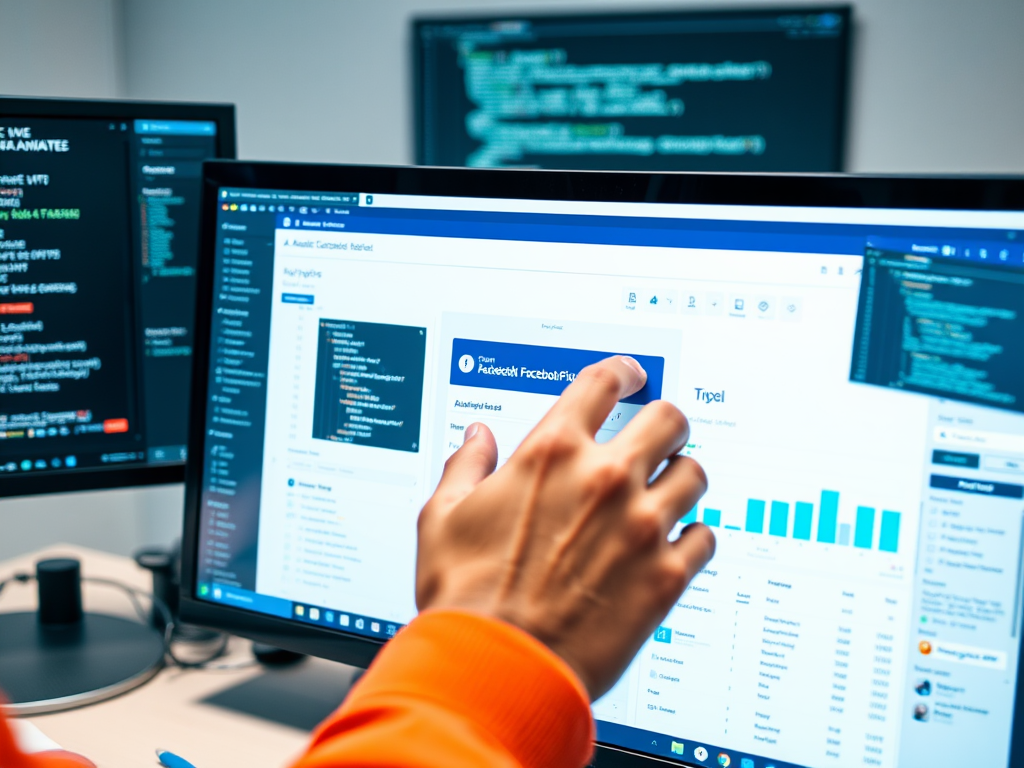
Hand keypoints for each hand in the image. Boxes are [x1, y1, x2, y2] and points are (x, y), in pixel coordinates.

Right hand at [416, 355, 714, 698]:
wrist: (496, 667)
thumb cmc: (466, 596)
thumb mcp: (443, 517)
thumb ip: (465, 466)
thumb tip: (476, 437)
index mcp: (551, 453)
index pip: (602, 382)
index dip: (621, 372)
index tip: (629, 376)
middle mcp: (605, 479)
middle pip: (669, 418)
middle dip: (664, 421)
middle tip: (658, 435)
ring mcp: (642, 526)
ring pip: (695, 473)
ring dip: (681, 478)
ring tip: (666, 492)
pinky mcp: (666, 576)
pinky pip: (705, 538)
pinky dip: (692, 538)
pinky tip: (673, 546)